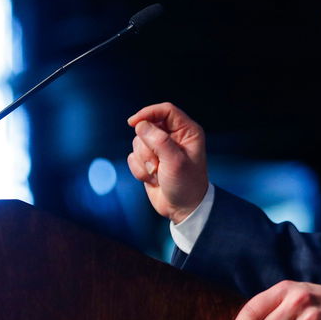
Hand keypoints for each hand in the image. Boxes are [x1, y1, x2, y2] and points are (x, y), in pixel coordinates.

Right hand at [126, 102, 208, 222]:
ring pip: (137, 143)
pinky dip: (140, 170)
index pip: (165, 111)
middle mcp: (174, 137)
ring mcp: (160, 148)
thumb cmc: (186, 184)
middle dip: (147, 147)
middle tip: (159, 164)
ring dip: (144, 161)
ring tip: (158, 173)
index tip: (133, 123)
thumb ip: (158, 141)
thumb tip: (141, 125)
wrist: (183, 208)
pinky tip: (154, 179)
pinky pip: (133, 157)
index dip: (148, 113)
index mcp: (187, 132)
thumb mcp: (175, 162)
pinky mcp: (149, 160)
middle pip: (146, 127)